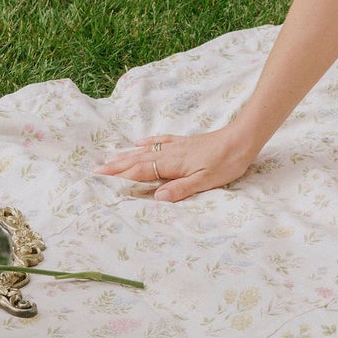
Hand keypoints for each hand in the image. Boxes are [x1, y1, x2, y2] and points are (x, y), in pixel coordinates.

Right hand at [95, 124, 259, 202]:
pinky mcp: (185, 142)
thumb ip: (180, 189)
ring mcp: (176, 146)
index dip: (120, 176)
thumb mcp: (205, 181)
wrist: (242, 139)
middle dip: (116, 165)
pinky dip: (147, 142)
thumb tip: (157, 197)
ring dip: (126, 155)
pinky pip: (160, 141)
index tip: (101, 177)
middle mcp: (170, 153)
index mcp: (172, 164)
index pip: (140, 171)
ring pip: (145, 150)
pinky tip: (140, 141)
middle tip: (96, 170)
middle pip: (137, 160)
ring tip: (109, 158)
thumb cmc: (226, 162)